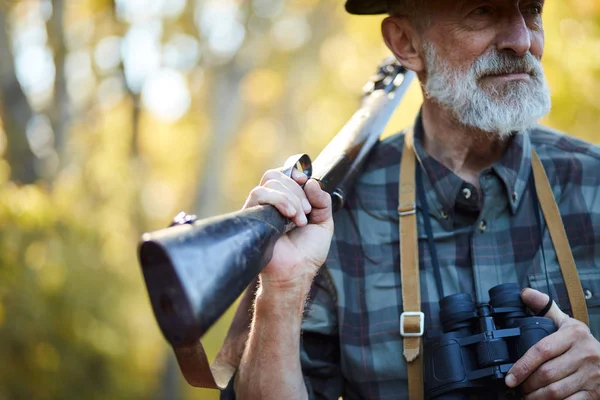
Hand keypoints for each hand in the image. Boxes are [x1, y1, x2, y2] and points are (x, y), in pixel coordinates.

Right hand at [242, 168, 332, 291]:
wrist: (297, 272)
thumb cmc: (308, 252)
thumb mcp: (324, 222)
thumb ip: (322, 200)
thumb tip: (311, 182)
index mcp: (284, 202)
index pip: (281, 175)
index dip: (294, 174)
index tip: (306, 182)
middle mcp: (270, 204)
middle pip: (275, 176)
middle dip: (297, 190)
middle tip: (307, 211)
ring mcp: (260, 210)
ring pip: (269, 183)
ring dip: (290, 197)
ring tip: (299, 219)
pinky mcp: (253, 217)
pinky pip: (260, 195)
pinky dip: (280, 200)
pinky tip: (290, 217)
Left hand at [505, 288, 599, 399]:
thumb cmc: (581, 342)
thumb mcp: (566, 322)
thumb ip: (545, 307)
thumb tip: (525, 293)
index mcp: (574, 334)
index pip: (541, 350)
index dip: (522, 366)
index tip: (510, 377)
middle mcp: (585, 353)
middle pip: (547, 374)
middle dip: (527, 384)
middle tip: (517, 388)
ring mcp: (592, 375)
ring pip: (556, 391)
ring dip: (536, 397)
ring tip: (526, 396)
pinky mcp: (596, 392)